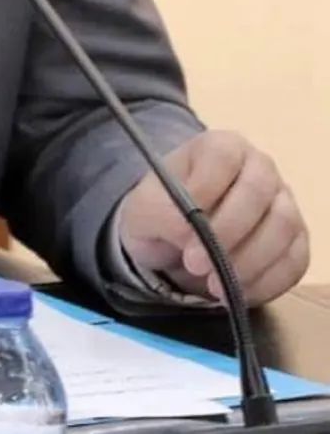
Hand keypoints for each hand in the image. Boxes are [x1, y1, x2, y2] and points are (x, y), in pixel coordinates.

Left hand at [117, 130, 308, 305]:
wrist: (178, 237)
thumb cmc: (163, 210)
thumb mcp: (144, 208)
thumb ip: (162, 213)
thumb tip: (191, 237)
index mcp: (220, 146)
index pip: (223, 156)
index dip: (205, 189)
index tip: (182, 225)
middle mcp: (259, 167)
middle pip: (258, 192)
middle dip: (226, 233)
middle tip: (194, 263)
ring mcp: (283, 202)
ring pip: (282, 228)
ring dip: (247, 262)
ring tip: (212, 284)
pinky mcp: (295, 241)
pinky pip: (293, 262)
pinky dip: (265, 283)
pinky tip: (233, 293)